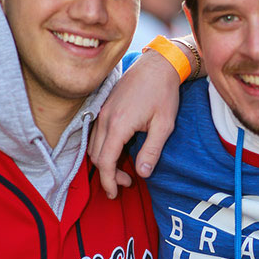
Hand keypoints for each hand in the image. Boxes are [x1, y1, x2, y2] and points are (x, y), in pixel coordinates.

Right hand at [89, 49, 180, 196]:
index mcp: (118, 124)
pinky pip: (96, 134)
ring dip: (105, 161)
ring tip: (124, 170)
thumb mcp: (164, 125)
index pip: (105, 161)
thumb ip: (152, 150)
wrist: (158, 65)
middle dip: (108, 174)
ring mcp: (102, 111)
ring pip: (94, 145)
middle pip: (96, 156)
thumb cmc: (163, 93)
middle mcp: (105, 118)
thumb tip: (143, 173)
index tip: (115, 193)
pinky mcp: (105, 107)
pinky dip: (103, 148)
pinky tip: (120, 151)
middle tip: (127, 182)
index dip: (109, 181)